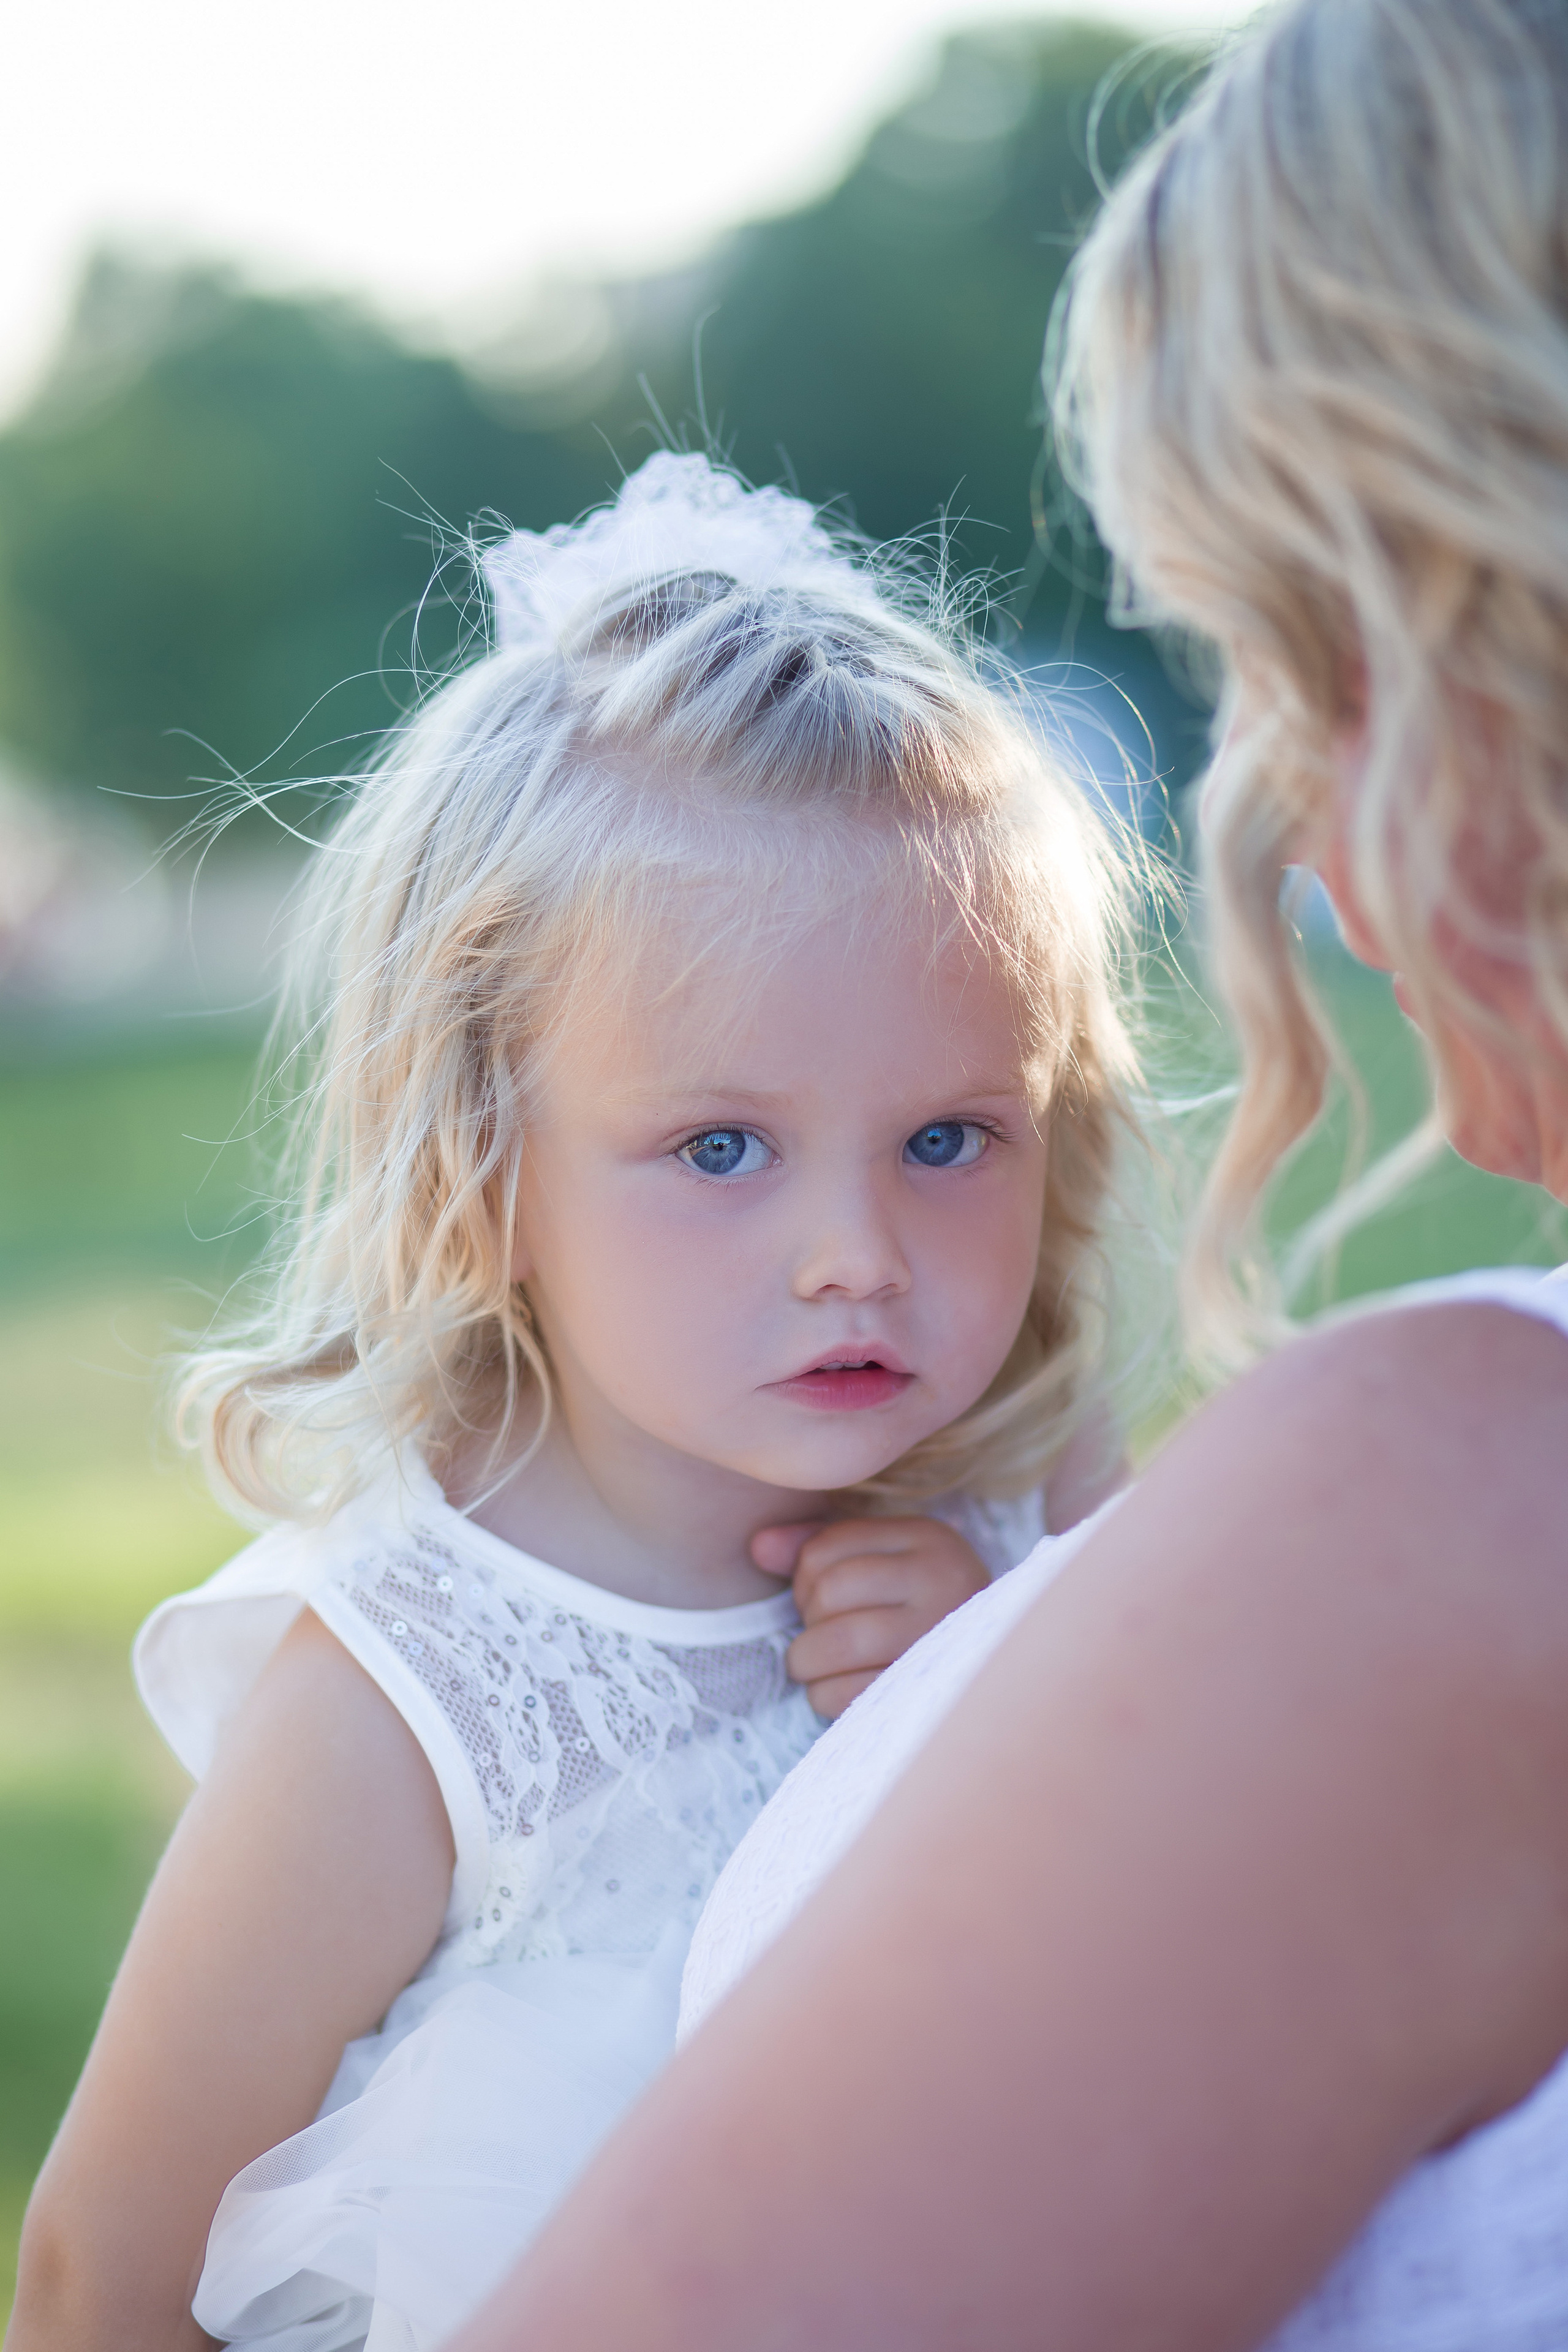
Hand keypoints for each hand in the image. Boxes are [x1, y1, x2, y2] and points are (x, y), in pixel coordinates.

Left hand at [750, 1517, 990, 1719]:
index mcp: (928, 1538)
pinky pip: (846, 1695)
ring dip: (808, 1661)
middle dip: (808, 1621)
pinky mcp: (927, 1692)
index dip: (802, 1579)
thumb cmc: (913, 1611)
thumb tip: (759, 1548)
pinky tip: (839, 1689)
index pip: (824, 1549)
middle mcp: (944, 1580)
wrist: (987, 1669)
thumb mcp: (878, 1562)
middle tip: (822, 1635)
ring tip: (820, 1664)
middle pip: (829, 1592)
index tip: (818, 1600)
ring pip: (836, 1642)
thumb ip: (814, 1548)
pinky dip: (825, 1697)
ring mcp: (941, 1638)